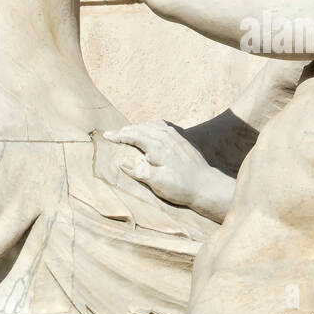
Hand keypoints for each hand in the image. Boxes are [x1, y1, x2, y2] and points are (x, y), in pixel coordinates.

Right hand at [105, 120, 227, 215]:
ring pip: (153, 125)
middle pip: (142, 128)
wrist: (207, 186)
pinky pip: (164, 126)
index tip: (107, 136)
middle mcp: (168, 139)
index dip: (119, 135)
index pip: (135, 136)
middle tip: (113, 134)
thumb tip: (123, 163)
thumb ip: (140, 172)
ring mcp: (177, 138)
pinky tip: (151, 130)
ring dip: (139, 126)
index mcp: (159, 147)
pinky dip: (152, 126)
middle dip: (126, 130)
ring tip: (128, 131)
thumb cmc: (182, 187)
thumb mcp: (158, 184)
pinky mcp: (183, 141)